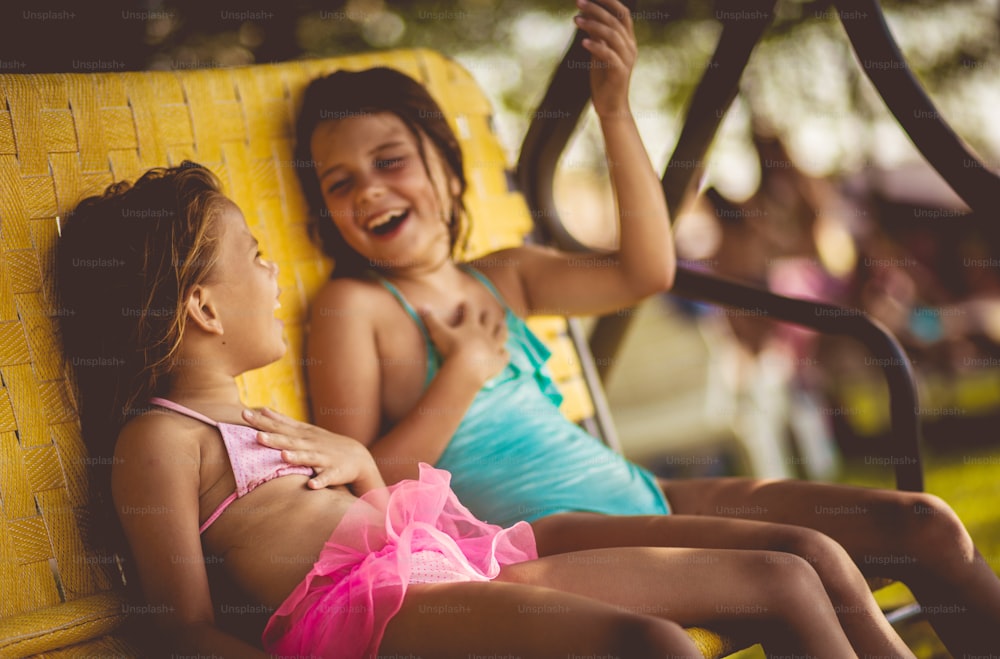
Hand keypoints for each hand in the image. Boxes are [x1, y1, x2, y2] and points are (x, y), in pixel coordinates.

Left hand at [241, 408, 384, 494]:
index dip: (262, 421)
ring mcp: (323, 458)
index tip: (244, 413)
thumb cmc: (324, 444)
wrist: (357, 457)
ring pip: (308, 458)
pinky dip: (320, 481)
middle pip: (290, 441)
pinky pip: (326, 478)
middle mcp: (311, 444)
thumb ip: (283, 421)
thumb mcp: (305, 430)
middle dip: (274, 439)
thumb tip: (262, 410)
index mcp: (302, 434)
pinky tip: (311, 485)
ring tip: (283, 456)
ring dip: (296, 457)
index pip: (279, 426)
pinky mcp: (334, 473)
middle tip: (256, 435)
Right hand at [419, 301, 509, 385]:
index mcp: (471, 326)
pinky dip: (505, 353)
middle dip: (489, 316)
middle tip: (489, 311)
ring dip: (502, 329)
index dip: (467, 306)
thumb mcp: (438, 332)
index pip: (470, 312)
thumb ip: (430, 320)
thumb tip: (422, 306)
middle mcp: (485, 334)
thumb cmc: (451, 349)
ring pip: (501, 335)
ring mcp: (493, 347)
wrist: (466, 368)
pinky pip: (504, 356)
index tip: (466, 302)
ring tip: (503, 325)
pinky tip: (505, 352)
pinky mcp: (498, 361)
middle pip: (489, 321)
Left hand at [574, 0, 636, 117]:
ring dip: (592, 25)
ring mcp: (626, 59)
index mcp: (628, 41)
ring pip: (612, 35)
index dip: (609, 1)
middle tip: (578, 2)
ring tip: (575, 20)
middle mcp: (630, 47)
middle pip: (616, 20)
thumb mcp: (599, 53)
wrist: (611, 106)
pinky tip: (582, 42)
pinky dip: (595, 46)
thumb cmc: (604, 79)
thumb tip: (586, 16)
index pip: (622, 14)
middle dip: (596, 9)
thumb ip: (597, 36)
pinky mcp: (619, 72)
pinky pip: (608, 54)